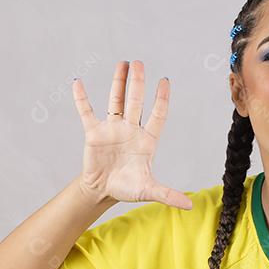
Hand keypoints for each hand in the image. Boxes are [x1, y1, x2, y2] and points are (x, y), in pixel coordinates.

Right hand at [71, 60, 192, 208]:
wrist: (103, 191)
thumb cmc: (128, 187)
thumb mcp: (148, 190)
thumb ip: (168, 194)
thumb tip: (190, 205)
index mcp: (147, 140)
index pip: (157, 114)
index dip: (161, 99)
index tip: (164, 81)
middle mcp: (131, 129)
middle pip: (136, 102)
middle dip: (138, 83)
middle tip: (139, 63)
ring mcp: (112, 129)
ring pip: (115, 101)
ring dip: (118, 83)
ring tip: (122, 63)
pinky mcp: (94, 133)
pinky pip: (87, 113)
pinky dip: (82, 99)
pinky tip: (78, 83)